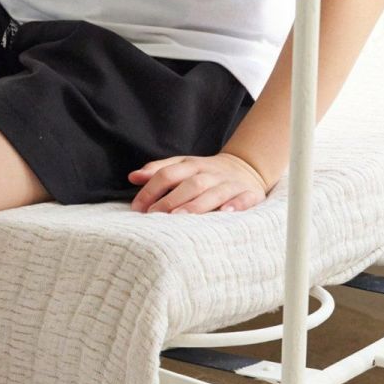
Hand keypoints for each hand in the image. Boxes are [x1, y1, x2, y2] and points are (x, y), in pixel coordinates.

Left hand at [127, 152, 269, 214]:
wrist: (247, 167)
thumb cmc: (205, 172)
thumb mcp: (183, 165)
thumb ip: (158, 170)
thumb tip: (132, 176)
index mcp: (192, 165)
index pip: (168, 174)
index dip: (151, 189)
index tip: (137, 208)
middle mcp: (211, 173)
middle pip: (190, 184)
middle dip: (172, 200)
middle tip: (155, 216)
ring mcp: (231, 183)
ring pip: (214, 192)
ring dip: (197, 205)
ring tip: (181, 217)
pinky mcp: (250, 193)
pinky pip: (245, 198)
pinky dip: (236, 205)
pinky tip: (225, 213)